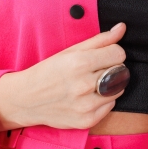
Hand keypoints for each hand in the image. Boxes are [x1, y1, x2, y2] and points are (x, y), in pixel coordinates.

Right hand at [0, 24, 127, 130]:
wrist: (26, 99)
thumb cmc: (48, 72)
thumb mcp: (70, 51)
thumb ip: (99, 40)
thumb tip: (122, 28)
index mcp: (80, 63)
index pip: (119, 54)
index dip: (112, 53)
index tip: (103, 56)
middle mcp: (84, 84)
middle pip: (120, 72)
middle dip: (111, 69)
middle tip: (93, 71)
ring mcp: (86, 105)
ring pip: (118, 90)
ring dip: (109, 86)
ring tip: (90, 84)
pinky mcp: (87, 120)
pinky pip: (110, 106)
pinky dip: (103, 101)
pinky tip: (87, 97)